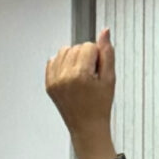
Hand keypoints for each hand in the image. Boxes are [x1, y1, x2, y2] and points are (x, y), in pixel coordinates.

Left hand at [44, 29, 117, 153]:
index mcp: (80, 75)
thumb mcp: (110, 79)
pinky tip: (71, 76)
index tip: (99, 71)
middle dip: (85, 57)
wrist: (87, 127)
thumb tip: (105, 31)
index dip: (97, 57)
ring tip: (81, 75)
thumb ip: (107, 53)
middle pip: (75, 47)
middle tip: (91, 76)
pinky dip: (62, 64)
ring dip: (73, 58)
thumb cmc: (100, 106)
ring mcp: (54, 80)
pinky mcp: (48, 83)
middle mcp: (64, 76)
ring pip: (63, 51)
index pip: (88, 46)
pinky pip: (52, 60)